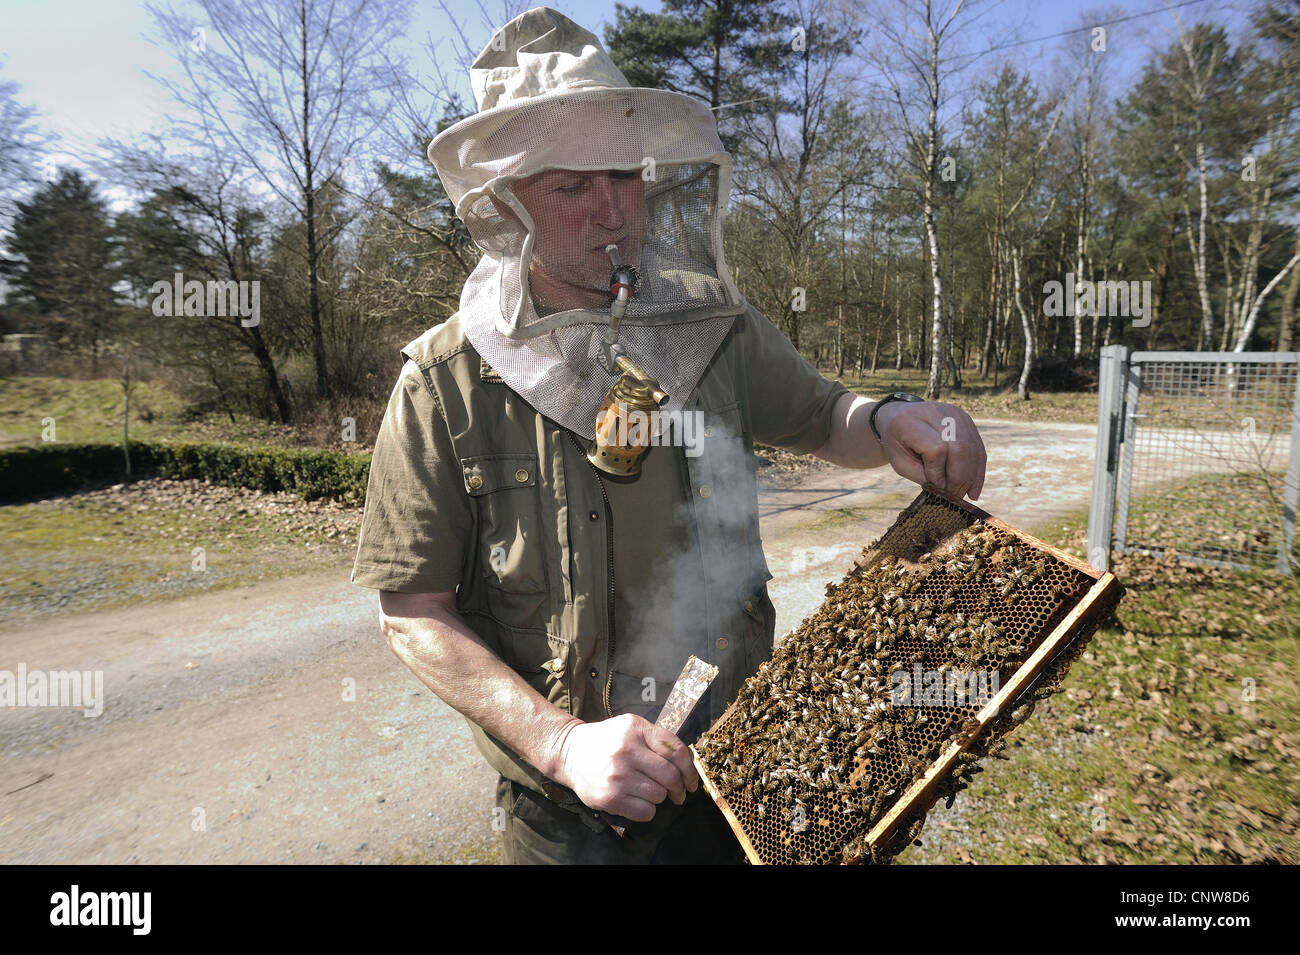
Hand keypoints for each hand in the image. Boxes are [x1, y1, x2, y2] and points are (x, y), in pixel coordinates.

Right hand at [551, 714, 698, 821]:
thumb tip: (687, 764)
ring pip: (659, 795)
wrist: (569, 752)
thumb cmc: (607, 741)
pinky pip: (645, 812)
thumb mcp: (631, 728)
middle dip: (678, 789)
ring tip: (648, 792)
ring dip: (659, 798)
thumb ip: (656, 740)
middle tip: (677, 794)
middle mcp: (627, 751)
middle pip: (670, 776)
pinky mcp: (609, 797)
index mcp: (636, 730)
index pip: (676, 751)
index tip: (691, 782)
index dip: (690, 770)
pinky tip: (639, 802)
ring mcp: (617, 775)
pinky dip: (648, 811)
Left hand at [874, 400, 986, 500]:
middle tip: (953, 497)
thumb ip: (923, 476)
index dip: (938, 472)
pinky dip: (977, 470)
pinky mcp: (965, 419)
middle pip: (959, 448)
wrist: (899, 417)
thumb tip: (948, 490)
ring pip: (972, 449)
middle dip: (959, 478)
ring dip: (971, 477)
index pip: (936, 449)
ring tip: (964, 495)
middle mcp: (935, 412)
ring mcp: (954, 414)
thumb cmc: (898, 444)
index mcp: (910, 421)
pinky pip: (977, 448)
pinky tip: (973, 489)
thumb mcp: (901, 463)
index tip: (935, 487)